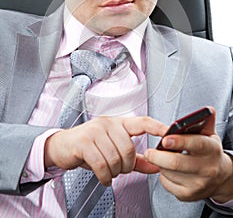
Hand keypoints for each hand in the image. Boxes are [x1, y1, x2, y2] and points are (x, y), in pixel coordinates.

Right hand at [44, 116, 166, 185]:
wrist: (62, 146)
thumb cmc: (88, 147)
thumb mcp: (113, 150)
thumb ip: (136, 158)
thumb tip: (156, 165)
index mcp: (118, 123)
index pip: (142, 122)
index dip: (158, 127)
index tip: (171, 133)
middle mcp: (108, 124)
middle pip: (129, 148)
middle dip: (126, 165)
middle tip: (119, 169)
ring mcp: (95, 131)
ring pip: (116, 158)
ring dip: (114, 172)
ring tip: (108, 172)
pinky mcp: (84, 142)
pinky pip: (102, 165)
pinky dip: (105, 177)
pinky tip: (103, 177)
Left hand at [144, 107, 232, 202]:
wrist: (219, 178)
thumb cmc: (209, 152)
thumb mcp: (209, 135)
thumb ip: (205, 121)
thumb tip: (208, 110)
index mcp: (211, 150)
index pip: (196, 144)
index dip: (179, 141)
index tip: (165, 138)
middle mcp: (207, 168)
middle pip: (177, 163)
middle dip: (159, 156)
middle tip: (149, 151)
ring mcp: (198, 184)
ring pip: (168, 173)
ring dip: (159, 164)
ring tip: (160, 157)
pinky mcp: (188, 195)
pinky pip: (166, 183)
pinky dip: (162, 175)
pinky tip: (167, 169)